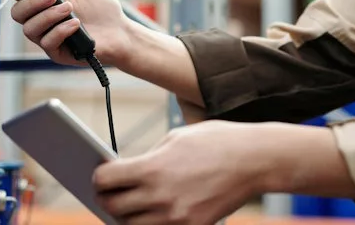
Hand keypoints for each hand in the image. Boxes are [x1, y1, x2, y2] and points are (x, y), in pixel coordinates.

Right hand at [8, 0, 130, 66]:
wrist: (119, 31)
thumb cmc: (100, 9)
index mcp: (44, 3)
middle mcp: (41, 20)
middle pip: (18, 13)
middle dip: (32, 2)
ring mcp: (47, 37)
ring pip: (30, 29)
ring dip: (48, 16)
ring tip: (69, 9)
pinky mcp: (57, 53)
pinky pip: (47, 42)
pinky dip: (61, 30)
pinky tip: (75, 24)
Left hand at [93, 121, 269, 224]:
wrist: (255, 160)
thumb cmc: (216, 142)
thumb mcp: (176, 138)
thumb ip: (149, 156)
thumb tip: (128, 171)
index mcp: (153, 168)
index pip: (106, 180)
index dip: (99, 178)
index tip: (101, 176)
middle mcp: (160, 196)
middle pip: (114, 207)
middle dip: (109, 198)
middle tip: (111, 191)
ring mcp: (175, 217)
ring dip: (128, 215)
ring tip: (129, 204)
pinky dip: (152, 223)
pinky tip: (153, 213)